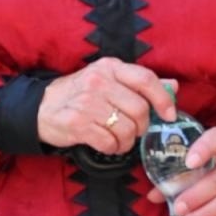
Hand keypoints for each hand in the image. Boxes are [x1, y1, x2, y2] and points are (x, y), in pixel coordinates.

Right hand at [37, 58, 176, 155]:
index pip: (146, 79)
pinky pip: (109, 142)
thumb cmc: (80, 94)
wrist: (42, 107)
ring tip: (118, 139)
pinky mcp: (77, 124)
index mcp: (110, 67)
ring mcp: (86, 102)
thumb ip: (140, 83)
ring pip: (126, 129)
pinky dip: (113, 148)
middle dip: (141, 127)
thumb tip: (173, 86)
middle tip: (134, 131)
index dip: (162, 99)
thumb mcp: (109, 80)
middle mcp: (98, 81)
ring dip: (127, 141)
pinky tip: (107, 144)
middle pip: (139, 110)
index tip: (169, 115)